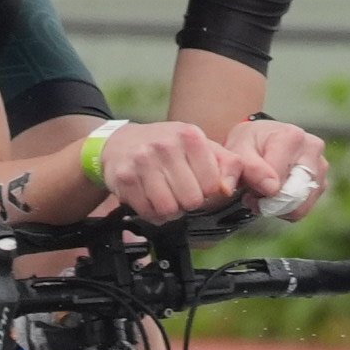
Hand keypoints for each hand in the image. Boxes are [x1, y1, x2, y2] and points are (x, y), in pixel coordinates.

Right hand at [95, 119, 239, 221]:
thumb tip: (228, 189)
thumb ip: (227, 164)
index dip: (208, 191)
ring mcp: (142, 160)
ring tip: (166, 197)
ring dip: (170, 210)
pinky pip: (148, 212)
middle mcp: (165, 145)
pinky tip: (151, 199)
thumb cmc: (167, 146)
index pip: (213, 185)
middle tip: (181, 192)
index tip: (198, 184)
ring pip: (169, 209)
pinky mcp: (125, 177)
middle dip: (188, 202)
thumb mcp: (201, 146)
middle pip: (192, 200)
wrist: (121, 142)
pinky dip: (152, 213)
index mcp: (190, 135)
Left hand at [222, 117, 329, 217]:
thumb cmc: (250, 144)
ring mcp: (321, 166)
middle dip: (271, 202)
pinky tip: (276, 196)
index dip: (259, 191)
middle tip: (254, 195)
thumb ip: (251, 168)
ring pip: (301, 205)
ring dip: (278, 207)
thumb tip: (272, 188)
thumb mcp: (239, 151)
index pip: (278, 180)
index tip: (247, 188)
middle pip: (294, 194)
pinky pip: (304, 208)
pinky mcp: (321, 182)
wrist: (260, 140)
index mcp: (293, 137)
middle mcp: (313, 149)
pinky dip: (287, 209)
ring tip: (264, 195)